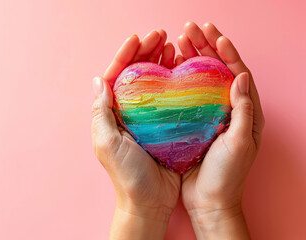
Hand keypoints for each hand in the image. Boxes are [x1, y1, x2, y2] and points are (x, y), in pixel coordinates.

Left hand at [91, 30, 179, 238]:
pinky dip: (175, 82)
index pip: (117, 76)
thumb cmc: (125, 174)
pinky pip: (169, 98)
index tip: (137, 38)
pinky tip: (183, 71)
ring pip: (154, 82)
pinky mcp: (165, 125)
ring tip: (172, 47)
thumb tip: (98, 80)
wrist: (148, 200)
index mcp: (113, 113)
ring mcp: (148, 118)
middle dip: (146, 52)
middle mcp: (130, 112)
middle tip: (160, 35)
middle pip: (137, 74)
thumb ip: (101, 112)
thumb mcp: (107, 143)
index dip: (126, 55)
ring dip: (161, 63)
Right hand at [178, 22, 264, 238]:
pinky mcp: (193, 121)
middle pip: (218, 70)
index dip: (227, 52)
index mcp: (245, 112)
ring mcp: (209, 113)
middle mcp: (228, 108)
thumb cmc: (226, 175)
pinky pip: (187, 93)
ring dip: (192, 58)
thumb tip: (241, 76)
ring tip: (178, 41)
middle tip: (190, 28)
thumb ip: (244, 111)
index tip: (214, 34)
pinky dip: (180, 78)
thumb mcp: (239, 143)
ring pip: (201, 78)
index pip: (238, 73)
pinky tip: (170, 67)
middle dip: (206, 47)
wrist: (209, 198)